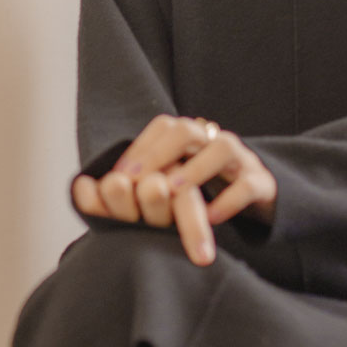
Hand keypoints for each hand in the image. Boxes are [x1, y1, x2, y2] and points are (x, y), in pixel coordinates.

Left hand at [71, 115, 276, 266]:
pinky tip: (210, 217)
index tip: (117, 180)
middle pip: (188, 129)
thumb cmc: (208, 197)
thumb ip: (138, 186)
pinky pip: (249, 184)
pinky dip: (229, 200)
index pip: (163, 128)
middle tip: (138, 183)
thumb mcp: (173, 187)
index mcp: (193, 140)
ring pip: (223, 147)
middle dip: (160, 153)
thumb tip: (83, 190)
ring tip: (173, 192)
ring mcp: (242, 161)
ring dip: (195, 168)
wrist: (262, 203)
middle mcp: (215, 142)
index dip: (139, 150)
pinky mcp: (264, 185)